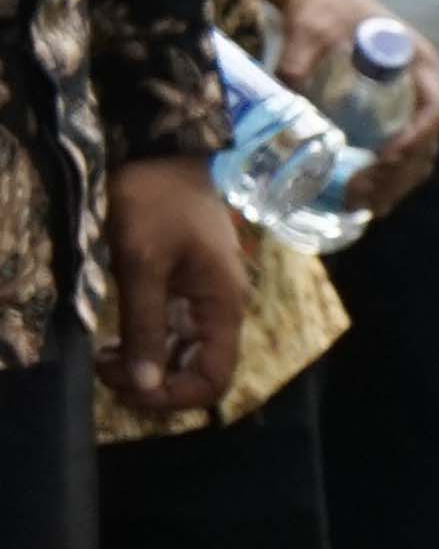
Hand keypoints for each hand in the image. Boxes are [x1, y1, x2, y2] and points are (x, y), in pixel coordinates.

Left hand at [98, 155, 245, 413]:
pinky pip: (177, 335)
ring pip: (186, 357)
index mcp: (223, 305)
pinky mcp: (190, 290)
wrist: (165, 153)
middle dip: (153, 383)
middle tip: (105, 365)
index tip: (123, 381)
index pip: (213, 378)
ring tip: (106, 353)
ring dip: (147, 367)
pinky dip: (148, 346)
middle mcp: (223, 309)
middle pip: (201, 373)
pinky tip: (117, 338)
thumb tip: (146, 385)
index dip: (171, 395)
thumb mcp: (142, 262)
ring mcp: (208, 300)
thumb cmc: (156, 202)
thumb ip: (145, 324)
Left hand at [260, 0, 438, 213]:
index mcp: (416, 62)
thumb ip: (297, 58)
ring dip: (394, 183)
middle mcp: (420, 86)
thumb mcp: (308, 27)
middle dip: (400, 175)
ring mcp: (406, 102)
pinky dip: (386, 177)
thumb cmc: (323, 4)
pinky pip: (399, 152)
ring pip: (418, 154)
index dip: (416, 138)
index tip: (384, 158)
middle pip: (428, 142)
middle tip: (364, 195)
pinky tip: (359, 196)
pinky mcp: (388, 112)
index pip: (434, 108)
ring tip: (361, 205)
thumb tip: (282, 100)